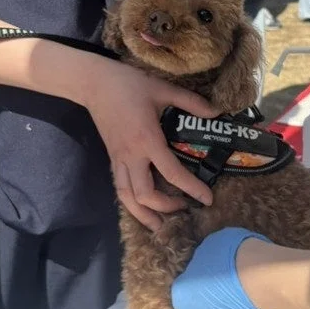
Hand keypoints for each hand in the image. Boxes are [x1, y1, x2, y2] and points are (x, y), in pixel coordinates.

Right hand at [84, 59, 216, 229]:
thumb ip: (191, 102)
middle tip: (184, 209)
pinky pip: (119, 187)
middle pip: (145, 194)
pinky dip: (130, 202)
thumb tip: (216, 113)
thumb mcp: (162, 88)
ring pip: (127, 197)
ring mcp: (118, 159)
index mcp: (147, 140)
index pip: (171, 172)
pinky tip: (141, 207)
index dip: (191, 188)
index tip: (207, 200)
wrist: (93, 83)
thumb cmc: (129, 84)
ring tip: (159, 226)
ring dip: (143, 214)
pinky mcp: (111, 158)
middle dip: (166, 207)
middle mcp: (131, 155)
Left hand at [172, 228, 273, 308]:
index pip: (182, 280)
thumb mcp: (211, 243)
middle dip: (203, 289)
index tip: (208, 262)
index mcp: (179, 293)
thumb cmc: (231, 256)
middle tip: (220, 273)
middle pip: (195, 299)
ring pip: (212, 308)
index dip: (195, 270)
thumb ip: (202, 258)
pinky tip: (244, 290)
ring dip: (219, 298)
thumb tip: (204, 262)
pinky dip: (233, 304)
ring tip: (235, 281)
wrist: (264, 280)